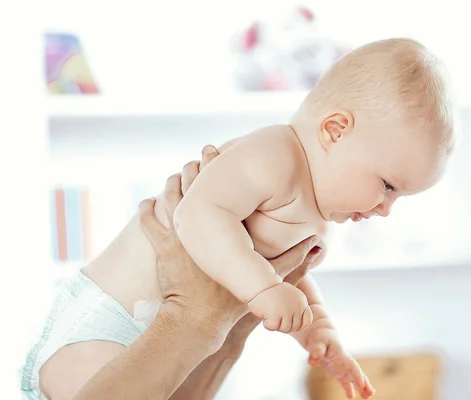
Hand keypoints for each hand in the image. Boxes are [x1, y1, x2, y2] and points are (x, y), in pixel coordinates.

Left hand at [138, 145, 323, 352]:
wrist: (198, 319)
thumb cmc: (232, 299)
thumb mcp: (270, 277)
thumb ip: (295, 259)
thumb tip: (317, 244)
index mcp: (228, 225)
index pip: (218, 184)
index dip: (215, 164)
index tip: (216, 150)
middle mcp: (201, 224)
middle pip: (192, 183)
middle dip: (194, 167)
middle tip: (197, 157)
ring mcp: (178, 234)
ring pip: (170, 196)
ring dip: (172, 183)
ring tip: (176, 175)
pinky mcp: (161, 248)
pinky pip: (148, 222)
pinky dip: (146, 209)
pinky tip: (147, 202)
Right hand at [247, 282, 312, 332]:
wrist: (260, 283)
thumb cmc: (271, 291)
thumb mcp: (289, 297)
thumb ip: (295, 308)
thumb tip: (297, 327)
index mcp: (302, 301)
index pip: (307, 321)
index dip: (298, 326)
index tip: (289, 323)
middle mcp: (297, 306)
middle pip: (294, 327)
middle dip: (284, 326)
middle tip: (274, 317)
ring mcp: (287, 310)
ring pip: (284, 329)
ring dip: (275, 325)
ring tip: (269, 314)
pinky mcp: (276, 314)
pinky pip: (273, 327)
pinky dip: (267, 324)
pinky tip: (264, 315)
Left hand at [305, 327, 374, 398]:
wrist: (321, 335)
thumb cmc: (320, 337)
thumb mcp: (317, 342)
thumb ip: (316, 351)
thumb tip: (312, 362)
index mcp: (341, 353)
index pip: (351, 365)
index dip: (357, 375)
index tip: (361, 384)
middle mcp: (344, 361)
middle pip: (357, 373)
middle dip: (364, 383)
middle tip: (371, 393)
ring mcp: (341, 367)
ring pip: (353, 379)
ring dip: (361, 387)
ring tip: (368, 397)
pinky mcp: (337, 371)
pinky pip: (345, 382)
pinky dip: (349, 389)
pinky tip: (351, 396)